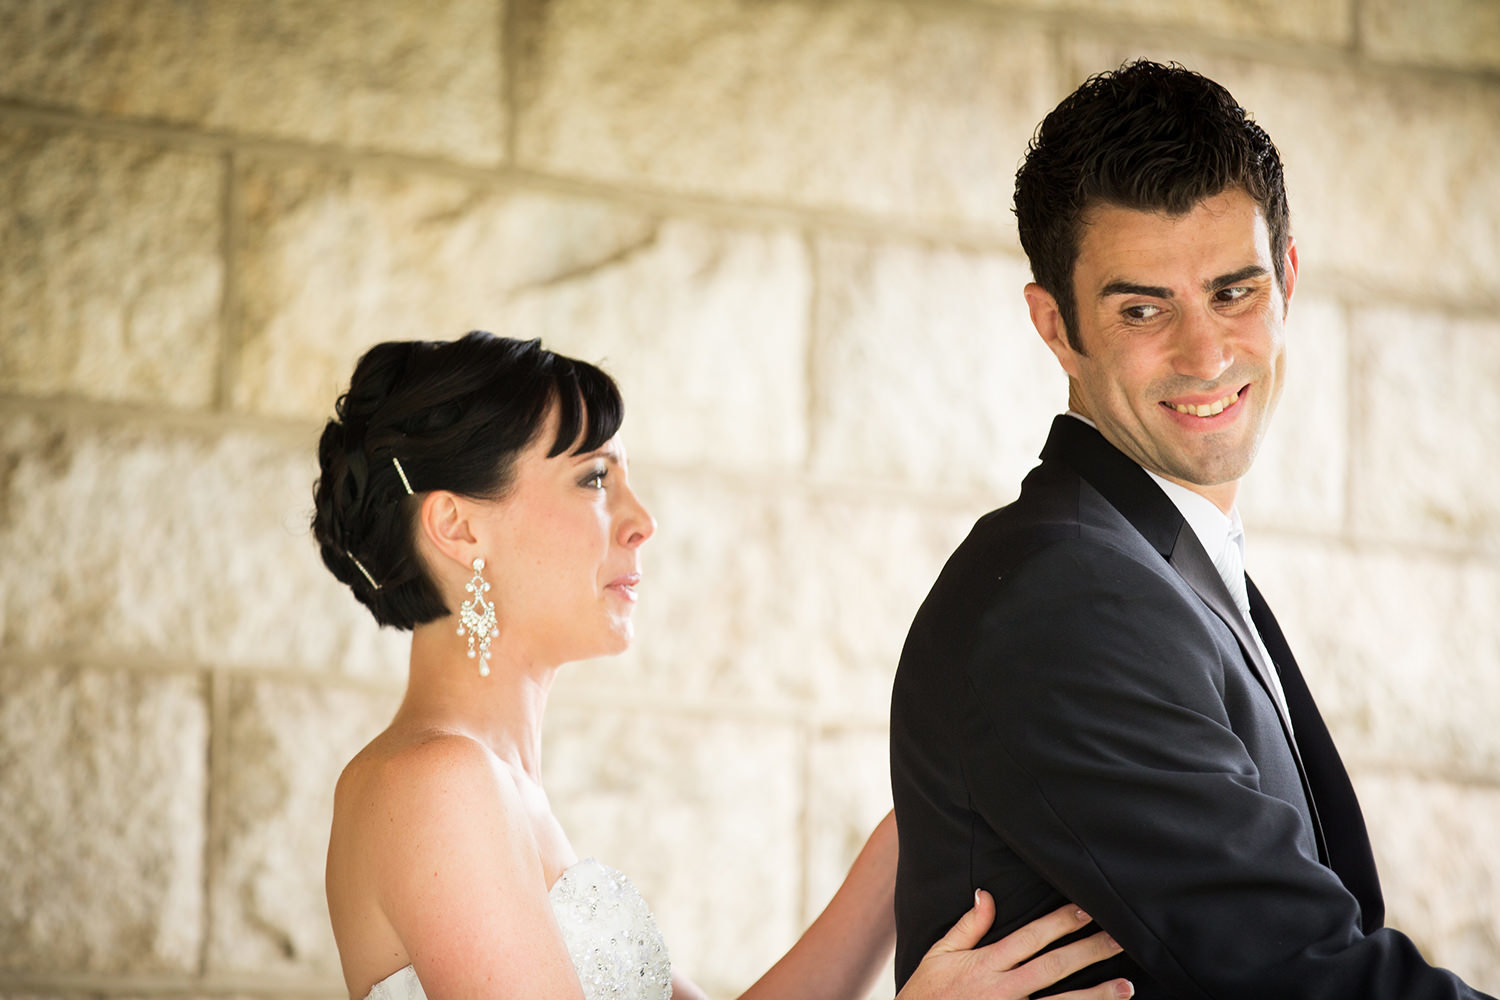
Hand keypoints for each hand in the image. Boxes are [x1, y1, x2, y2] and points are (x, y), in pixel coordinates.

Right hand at [896, 890, 1132, 999]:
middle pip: (1054, 967)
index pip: (1031, 938)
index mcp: (986, 964)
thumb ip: (968, 926)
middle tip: (1119, 938)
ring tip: (1126, 988)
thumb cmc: (927, 992)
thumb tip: (986, 893)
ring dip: (1095, 996)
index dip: (1060, 922)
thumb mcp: (939, 954)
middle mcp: (1003, 990)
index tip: (1086, 909)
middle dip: (1088, 952)